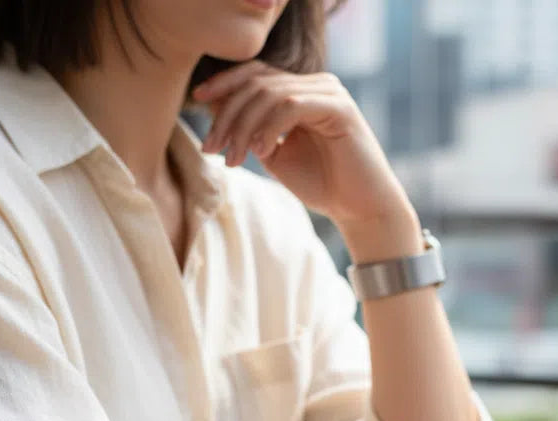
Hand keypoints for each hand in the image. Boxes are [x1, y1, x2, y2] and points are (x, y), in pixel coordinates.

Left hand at [192, 61, 409, 227]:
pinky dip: (269, 128)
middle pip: (257, 81)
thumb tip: (214, 103)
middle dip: (227, 114)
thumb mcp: (274, 154)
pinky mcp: (340, 108)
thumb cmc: (322, 185)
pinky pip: (292, 105)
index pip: (255, 74)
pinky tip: (261, 153)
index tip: (196, 103)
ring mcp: (329, 92)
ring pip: (270, 93)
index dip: (224, 84)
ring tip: (233, 158)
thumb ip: (250, 129)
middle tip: (211, 147)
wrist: (360, 210)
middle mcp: (316, 84)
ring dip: (243, 126)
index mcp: (301, 91)